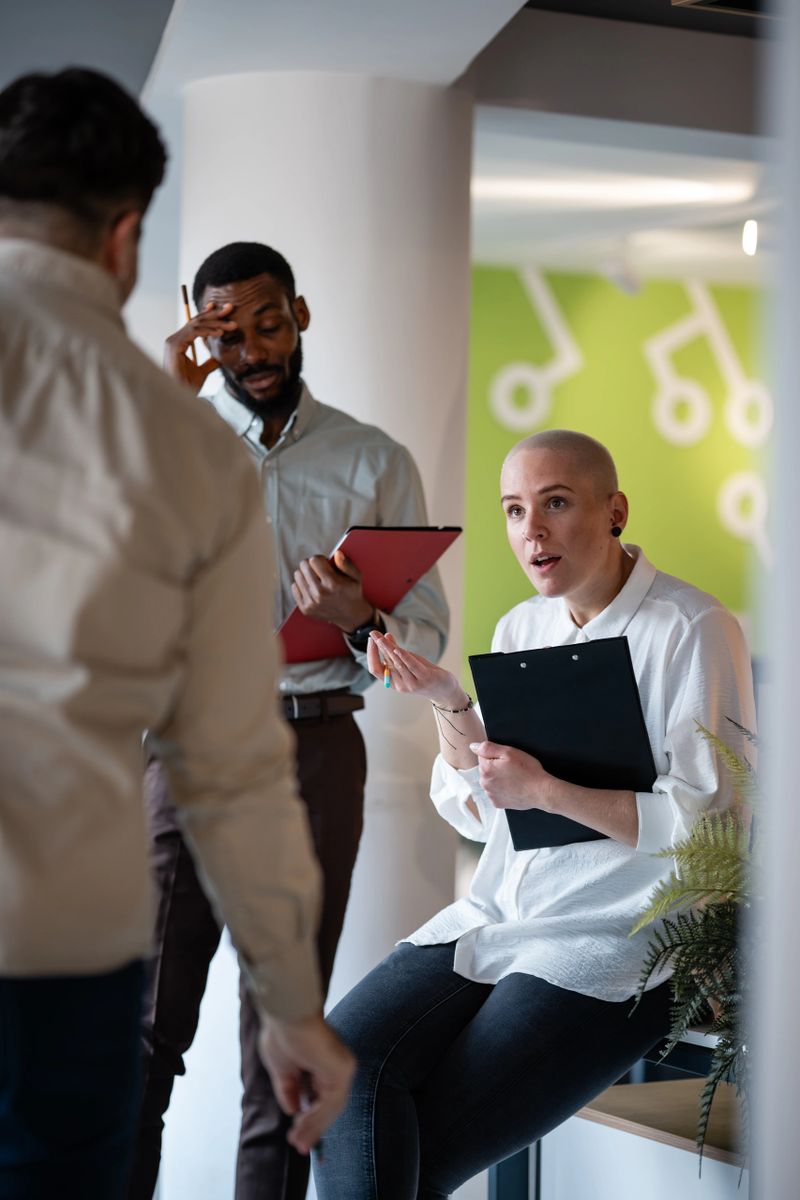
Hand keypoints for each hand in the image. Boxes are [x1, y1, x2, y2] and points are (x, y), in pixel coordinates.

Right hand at [163, 302, 236, 391]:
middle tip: (231, 307)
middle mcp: (174, 339)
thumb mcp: (202, 372)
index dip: (209, 315)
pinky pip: (193, 333)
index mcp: (179, 342)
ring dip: (216, 323)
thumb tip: (219, 358)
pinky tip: (220, 333)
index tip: (223, 310)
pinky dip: (208, 331)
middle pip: (197, 321)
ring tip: (232, 325)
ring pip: (197, 325)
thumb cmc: (187, 386)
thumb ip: (209, 363)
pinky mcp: (174, 345)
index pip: (195, 324)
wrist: (178, 396)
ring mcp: (173, 341)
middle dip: (215, 314)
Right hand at [258, 1013, 354, 1155]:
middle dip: (313, 1128)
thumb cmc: (282, 1032)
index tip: (298, 1137)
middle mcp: (339, 1065)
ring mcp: (343, 1067)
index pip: (324, 1098)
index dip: (312, 1119)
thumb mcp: (282, 1070)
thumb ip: (290, 1091)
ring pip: (331, 1107)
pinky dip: (316, 1118)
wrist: (285, 1014)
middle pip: (330, 1105)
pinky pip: (331, 1102)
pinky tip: (300, 1126)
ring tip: (297, 1142)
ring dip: (313, 1127)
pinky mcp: (342, 1070)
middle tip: (299, 1146)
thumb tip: (294, 1111)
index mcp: (326, 1063)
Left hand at [291, 551, 372, 630]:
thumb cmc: (352, 593)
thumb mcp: (356, 577)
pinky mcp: (305, 609)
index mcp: (332, 583)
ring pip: (297, 576)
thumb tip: (337, 553)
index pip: (313, 560)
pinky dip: (301, 585)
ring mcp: (311, 602)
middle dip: (310, 565)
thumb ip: (347, 564)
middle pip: (303, 566)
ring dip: (305, 574)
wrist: (351, 616)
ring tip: (315, 579)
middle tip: (318, 570)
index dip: (319, 559)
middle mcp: (320, 593)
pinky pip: (294, 588)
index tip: (324, 563)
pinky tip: (311, 587)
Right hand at [367, 632, 465, 706]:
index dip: (371, 655)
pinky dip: (404, 658)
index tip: (371, 640)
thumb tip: (386, 636)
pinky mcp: (425, 678)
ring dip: (389, 649)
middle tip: (374, 633)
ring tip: (383, 638)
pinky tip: (398, 649)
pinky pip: (412, 667)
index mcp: (393, 682)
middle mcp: (400, 685)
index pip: (375, 669)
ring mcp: (413, 683)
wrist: (444, 690)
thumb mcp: (409, 663)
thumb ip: (397, 652)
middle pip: (386, 664)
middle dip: (379, 647)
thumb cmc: (424, 675)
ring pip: (397, 664)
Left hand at [468, 740, 554, 810]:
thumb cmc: (528, 771)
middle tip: (512, 768)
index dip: (495, 755)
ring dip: (498, 778)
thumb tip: (473, 746)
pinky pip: (495, 792)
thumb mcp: (509, 752)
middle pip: (485, 769)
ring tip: (514, 778)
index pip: (482, 755)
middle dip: (495, 766)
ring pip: (490, 781)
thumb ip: (488, 747)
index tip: (507, 759)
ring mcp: (490, 795)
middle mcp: (485, 783)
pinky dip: (502, 789)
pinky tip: (513, 787)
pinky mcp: (497, 803)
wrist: (541, 791)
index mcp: (485, 769)